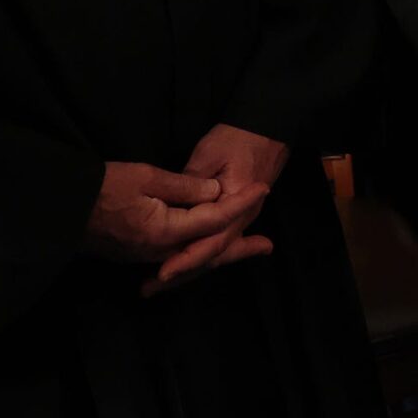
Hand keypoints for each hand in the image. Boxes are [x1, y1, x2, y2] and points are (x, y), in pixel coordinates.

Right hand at [84, 161, 261, 265]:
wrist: (60, 208)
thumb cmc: (102, 187)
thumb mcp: (146, 177)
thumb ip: (185, 186)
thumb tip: (216, 192)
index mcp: (164, 232)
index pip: (213, 220)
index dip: (240, 203)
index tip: (263, 190)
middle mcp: (158, 252)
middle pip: (208, 251)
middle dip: (240, 248)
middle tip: (268, 246)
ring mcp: (146, 257)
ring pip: (193, 257)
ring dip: (222, 252)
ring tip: (249, 248)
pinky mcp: (137, 255)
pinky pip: (176, 257)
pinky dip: (198, 253)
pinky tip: (207, 248)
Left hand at [145, 123, 287, 295]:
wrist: (268, 128)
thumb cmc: (238, 138)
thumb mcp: (209, 155)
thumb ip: (191, 184)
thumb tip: (172, 208)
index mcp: (237, 206)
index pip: (212, 241)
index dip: (186, 258)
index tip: (162, 273)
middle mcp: (242, 220)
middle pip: (212, 255)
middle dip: (181, 274)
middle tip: (150, 289)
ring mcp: (241, 220)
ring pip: (214, 253)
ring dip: (187, 269)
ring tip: (156, 285)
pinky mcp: (236, 216)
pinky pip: (216, 242)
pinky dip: (197, 256)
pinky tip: (180, 267)